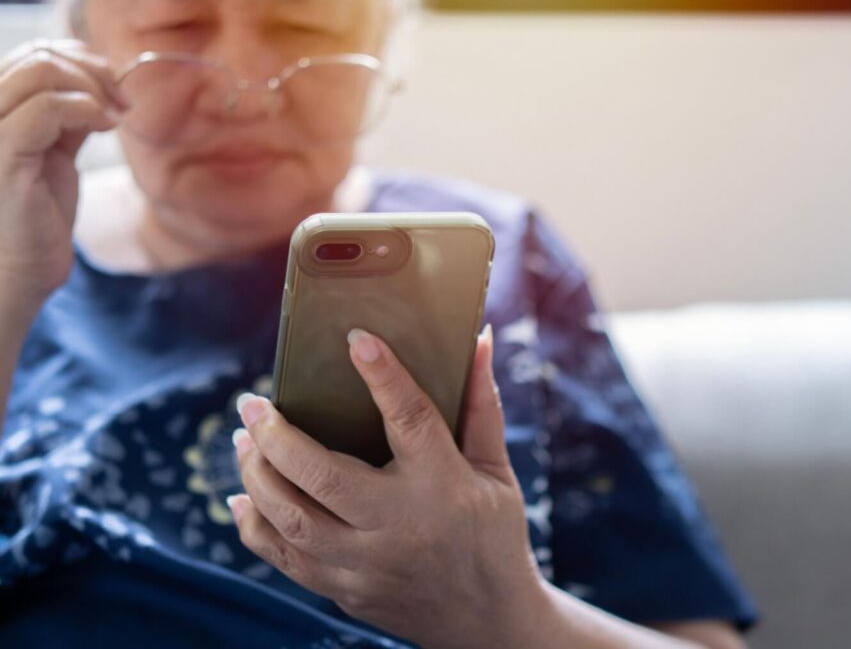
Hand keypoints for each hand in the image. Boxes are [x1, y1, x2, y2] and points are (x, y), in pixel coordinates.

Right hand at [0, 39, 128, 302]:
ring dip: (93, 88)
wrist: (18, 269)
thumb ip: (66, 116)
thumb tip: (99, 83)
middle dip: (93, 71)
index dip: (80, 59)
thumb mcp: (55, 151)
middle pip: (38, 55)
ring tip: (116, 117)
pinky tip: (107, 127)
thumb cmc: (37, 215)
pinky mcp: (2, 154)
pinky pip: (46, 109)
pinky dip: (86, 109)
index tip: (115, 88)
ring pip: (40, 72)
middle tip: (123, 103)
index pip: (32, 53)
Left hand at [229, 324, 549, 648]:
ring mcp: (367, 564)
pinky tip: (243, 497)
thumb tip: (478, 340)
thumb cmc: (495, 534)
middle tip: (250, 403)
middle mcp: (400, 525)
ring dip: (257, 475)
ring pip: (292, 518)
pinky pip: (286, 558)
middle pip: (323, 476)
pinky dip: (255, 527)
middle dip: (276, 436)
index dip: (383, 376)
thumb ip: (482, 406)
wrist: (490, 620)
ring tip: (244, 441)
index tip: (355, 340)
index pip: (409, 419)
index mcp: (444, 485)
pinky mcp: (346, 590)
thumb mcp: (497, 471)